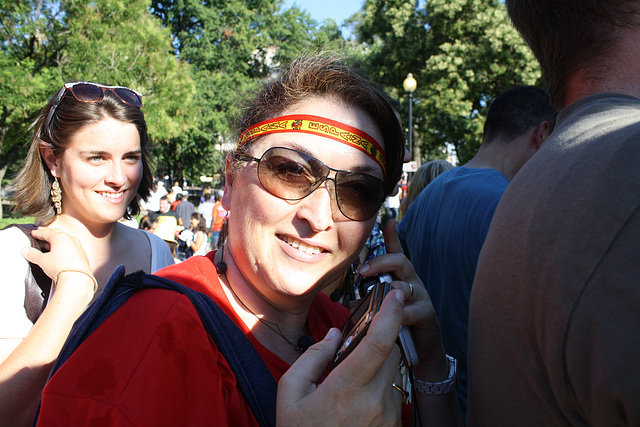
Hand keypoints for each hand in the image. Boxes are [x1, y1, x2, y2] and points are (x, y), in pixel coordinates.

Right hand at [21, 227, 94, 302]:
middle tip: (41, 232)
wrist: (77, 279)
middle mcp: (71, 239)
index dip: (38, 233)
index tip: (34, 233)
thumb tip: (25, 250)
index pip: (47, 232)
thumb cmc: (60, 268)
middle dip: (48, 233)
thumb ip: (33, 254)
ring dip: (57, 240)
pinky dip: (65, 247)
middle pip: (57, 233)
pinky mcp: (83, 255)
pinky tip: (61, 253)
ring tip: (49, 244)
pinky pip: (72, 247)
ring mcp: (78, 247)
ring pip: (66, 240)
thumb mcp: (42, 261)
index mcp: (60, 238)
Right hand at [277, 290, 405, 425]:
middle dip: (381, 336)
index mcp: (347, 389)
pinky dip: (380, 382)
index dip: (391, 314)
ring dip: (379, 361)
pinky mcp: (394, 424)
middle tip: (360, 337)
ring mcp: (388, 415)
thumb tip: (337, 333)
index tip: (396, 296)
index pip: (378, 343)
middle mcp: (375, 401)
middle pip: (392, 352)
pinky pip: (393, 390)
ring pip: (394, 371)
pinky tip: (358, 395)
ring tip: (352, 375)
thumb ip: (313, 356)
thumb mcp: (290, 392)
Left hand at [358, 219, 446, 379]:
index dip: (393, 237)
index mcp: (400, 278)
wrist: (421, 354)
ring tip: (374, 301)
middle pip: (400, 262)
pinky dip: (398, 316)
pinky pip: (412, 311)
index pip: (396, 253)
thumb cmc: (398, 328)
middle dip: (380, 263)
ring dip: (387, 293)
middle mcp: (412, 283)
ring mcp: (421, 297)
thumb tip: (352, 300)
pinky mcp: (427, 315)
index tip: (389, 220)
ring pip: (404, 286)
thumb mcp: (383, 310)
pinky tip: (391, 321)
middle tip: (363, 271)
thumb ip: (371, 301)